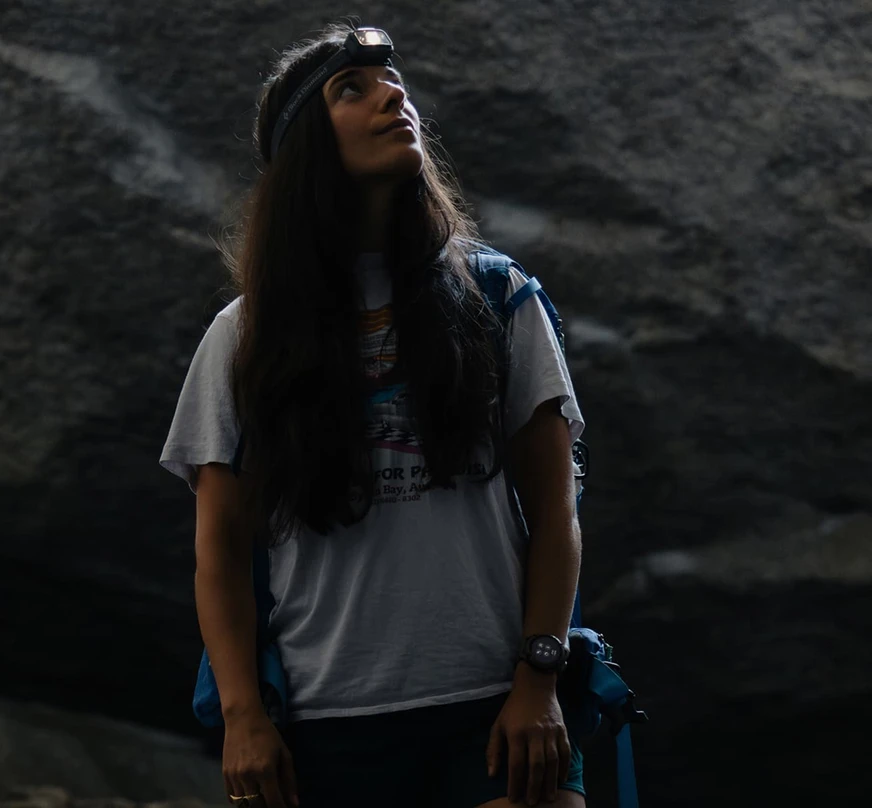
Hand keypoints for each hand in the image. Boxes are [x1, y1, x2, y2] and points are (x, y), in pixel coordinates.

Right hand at [223, 707, 298, 807]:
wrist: (242, 719)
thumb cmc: (267, 734)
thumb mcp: (284, 752)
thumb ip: (289, 779)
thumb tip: (294, 803)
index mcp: (266, 771)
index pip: (273, 802)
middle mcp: (248, 777)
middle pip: (257, 806)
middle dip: (266, 806)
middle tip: (273, 800)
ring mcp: (234, 777)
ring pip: (243, 804)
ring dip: (253, 804)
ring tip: (262, 797)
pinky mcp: (224, 775)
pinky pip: (232, 798)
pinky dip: (241, 800)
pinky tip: (249, 793)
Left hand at [486, 666, 570, 804]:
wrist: (535, 686)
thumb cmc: (514, 708)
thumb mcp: (498, 725)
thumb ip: (494, 749)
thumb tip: (492, 774)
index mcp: (516, 733)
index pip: (516, 763)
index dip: (515, 783)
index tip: (514, 798)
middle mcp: (534, 733)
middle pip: (536, 765)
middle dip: (534, 787)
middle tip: (532, 802)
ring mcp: (550, 731)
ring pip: (552, 761)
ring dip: (550, 782)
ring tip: (548, 797)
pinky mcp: (562, 730)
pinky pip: (565, 752)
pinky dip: (564, 767)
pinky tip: (560, 779)